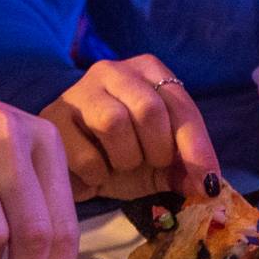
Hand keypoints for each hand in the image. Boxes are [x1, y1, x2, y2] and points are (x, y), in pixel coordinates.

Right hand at [40, 56, 220, 202]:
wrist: (71, 165)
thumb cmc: (121, 155)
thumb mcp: (160, 162)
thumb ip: (184, 169)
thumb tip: (206, 187)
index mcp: (147, 72)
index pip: (180, 104)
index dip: (197, 146)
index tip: (207, 182)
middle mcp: (113, 71)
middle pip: (148, 108)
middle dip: (157, 148)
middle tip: (151, 164)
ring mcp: (79, 91)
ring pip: (114, 122)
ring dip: (126, 158)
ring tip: (120, 165)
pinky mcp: (52, 118)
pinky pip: (84, 152)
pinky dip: (98, 173)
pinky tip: (95, 172)